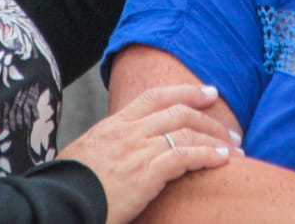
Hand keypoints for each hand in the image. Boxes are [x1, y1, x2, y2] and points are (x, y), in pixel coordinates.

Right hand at [58, 84, 238, 223]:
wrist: (60, 202)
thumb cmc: (70, 186)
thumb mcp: (86, 155)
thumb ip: (108, 147)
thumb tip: (119, 153)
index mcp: (113, 125)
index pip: (154, 97)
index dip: (185, 91)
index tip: (207, 92)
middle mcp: (128, 131)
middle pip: (177, 111)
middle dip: (208, 117)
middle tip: (229, 127)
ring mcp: (137, 149)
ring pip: (186, 132)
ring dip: (215, 138)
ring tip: (234, 148)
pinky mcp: (146, 172)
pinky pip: (186, 156)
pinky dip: (209, 155)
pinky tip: (223, 160)